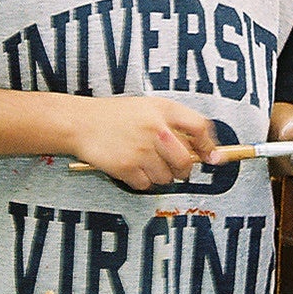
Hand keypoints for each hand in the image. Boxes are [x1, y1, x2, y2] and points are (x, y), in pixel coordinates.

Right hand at [69, 96, 220, 190]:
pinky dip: (140, 180)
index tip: (211, 157)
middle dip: (182, 169)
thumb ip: (175, 123)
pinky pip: (146, 185)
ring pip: (166, 177)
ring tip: (143, 160)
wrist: (81, 122)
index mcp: (164, 110)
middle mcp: (157, 129)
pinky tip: (131, 166)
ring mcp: (142, 150)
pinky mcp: (128, 167)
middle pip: (186, 162)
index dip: (209, 146)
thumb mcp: (148, 108)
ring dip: (158, 175)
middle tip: (172, 165)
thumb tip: (202, 149)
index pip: (200, 128)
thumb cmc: (115, 115)